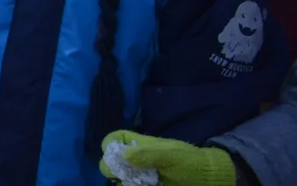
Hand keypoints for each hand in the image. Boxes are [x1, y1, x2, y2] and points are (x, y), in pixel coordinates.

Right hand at [100, 131, 235, 185]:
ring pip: (120, 178)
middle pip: (113, 160)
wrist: (210, 181)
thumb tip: (123, 155)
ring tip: (131, 184)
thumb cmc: (191, 163)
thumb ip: (149, 154)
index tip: (113, 154)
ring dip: (121, 182)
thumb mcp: (172, 156)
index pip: (117, 138)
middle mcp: (138, 160)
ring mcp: (142, 176)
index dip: (110, 144)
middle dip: (111, 168)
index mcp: (141, 145)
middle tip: (121, 175)